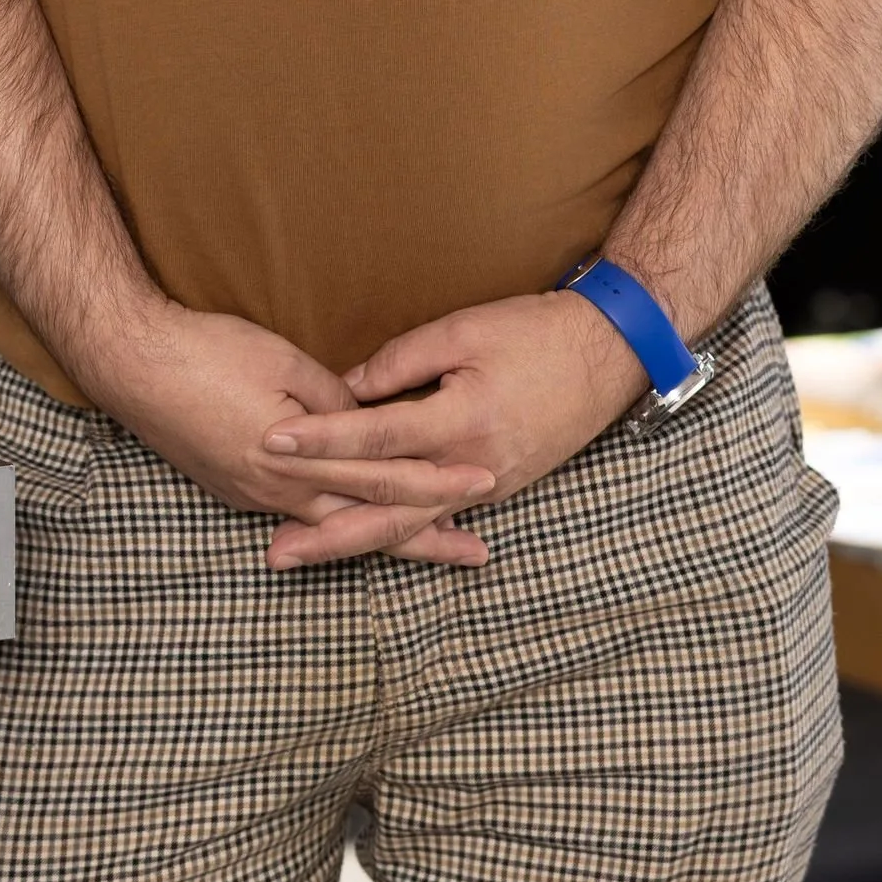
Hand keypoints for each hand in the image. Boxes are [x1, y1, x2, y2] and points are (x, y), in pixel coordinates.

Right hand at [74, 295, 495, 567]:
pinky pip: (305, 518)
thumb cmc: (209, 351)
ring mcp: (256, 499)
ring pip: (337, 527)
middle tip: (479, 551)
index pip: (384, 477)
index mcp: (296, 458)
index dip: (437, 483)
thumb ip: (335, 400)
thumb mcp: (283, 362)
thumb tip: (372, 421)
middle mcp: (279, 493)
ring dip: (388, 537)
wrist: (133, 365)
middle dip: (427, 537)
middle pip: (368, 521)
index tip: (483, 484)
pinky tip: (361, 524)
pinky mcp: (238, 492)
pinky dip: (344, 525)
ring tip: (435, 546)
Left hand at [261, 291, 646, 567]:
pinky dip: (399, 535)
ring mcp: (486, 486)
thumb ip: (403, 360)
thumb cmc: (535, 332)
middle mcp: (470, 467)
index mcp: (460, 421)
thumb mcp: (466, 329)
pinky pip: (437, 520)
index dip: (322, 438)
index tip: (273, 440)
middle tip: (273, 550)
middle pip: (387, 509)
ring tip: (303, 553)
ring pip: (410, 526)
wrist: (608, 356)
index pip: (376, 434)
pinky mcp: (497, 489)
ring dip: (354, 543)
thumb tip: (348, 387)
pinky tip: (365, 545)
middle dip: (327, 531)